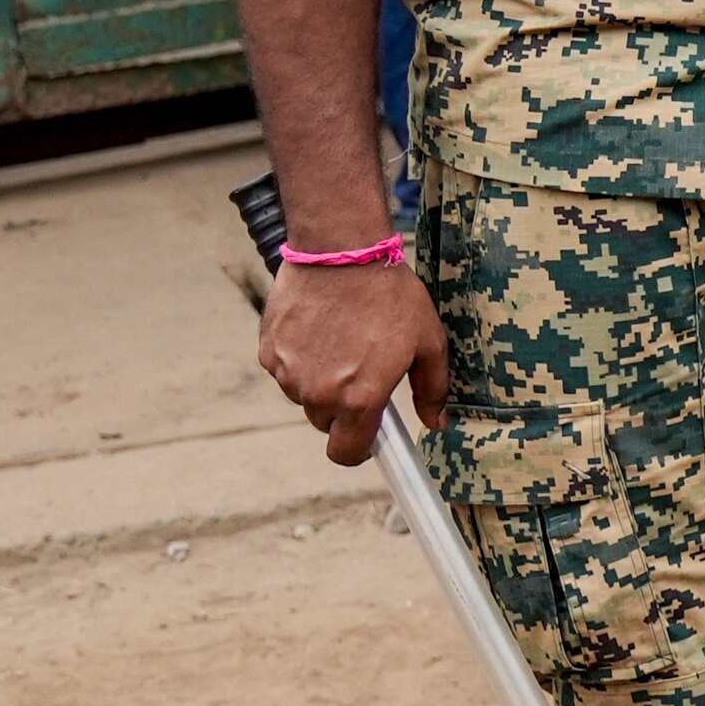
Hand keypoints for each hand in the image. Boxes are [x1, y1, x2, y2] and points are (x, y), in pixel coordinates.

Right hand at [259, 258, 450, 468]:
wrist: (341, 252)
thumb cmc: (390, 296)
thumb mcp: (428, 342)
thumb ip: (432, 389)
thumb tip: (436, 423)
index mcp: (359, 399)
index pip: (346, 453)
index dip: (359, 449)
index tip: (369, 437)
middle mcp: (318, 394)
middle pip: (326, 423)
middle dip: (344, 407)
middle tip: (363, 369)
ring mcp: (288, 374)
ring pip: (304, 396)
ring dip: (320, 381)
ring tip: (343, 339)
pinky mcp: (268, 352)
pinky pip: (285, 370)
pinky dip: (300, 358)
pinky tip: (320, 329)